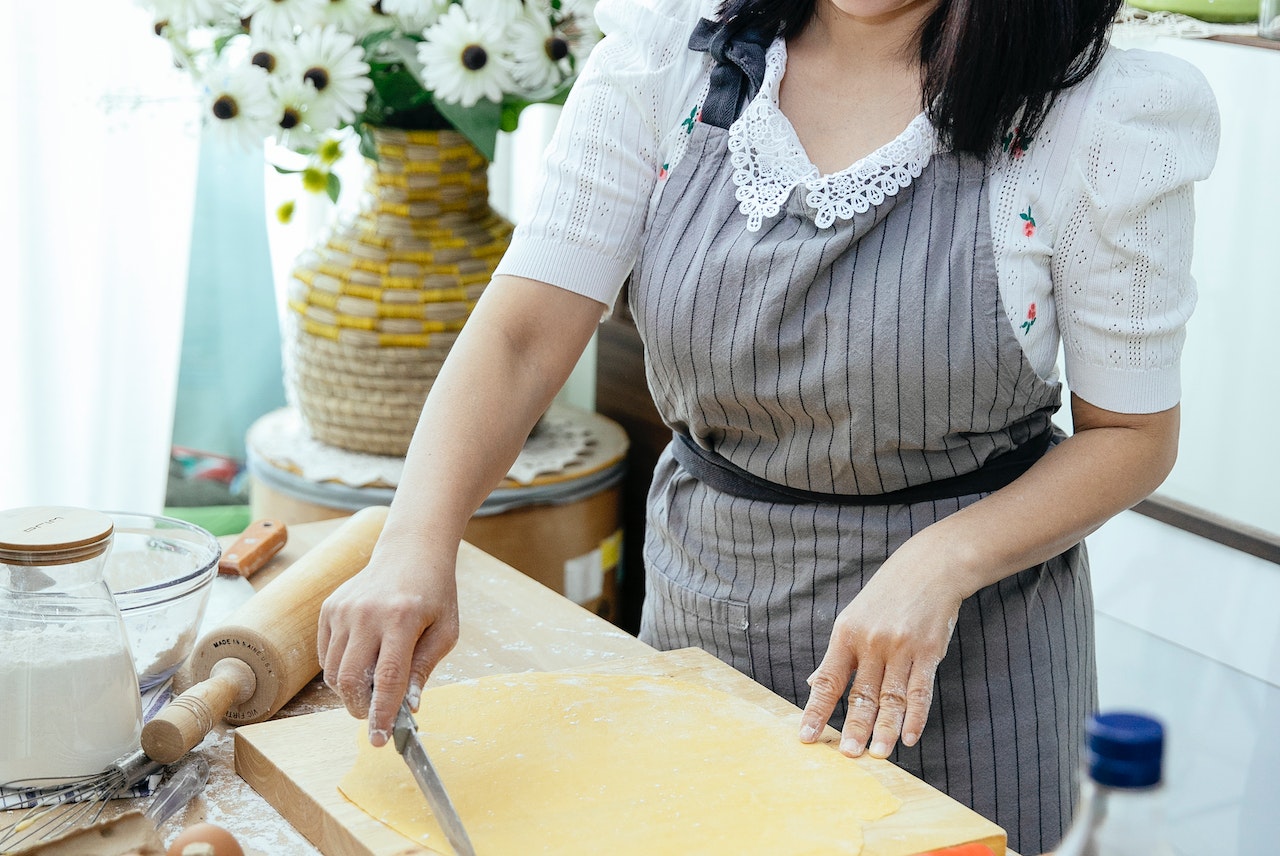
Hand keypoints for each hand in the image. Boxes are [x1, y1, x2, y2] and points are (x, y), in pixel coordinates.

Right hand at [317, 536, 459, 746]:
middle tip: (375, 715)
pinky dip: (340, 671)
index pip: (388, 678)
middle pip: (351, 679)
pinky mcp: (329, 609)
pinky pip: (326, 656)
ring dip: (350, 692)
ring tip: (372, 687)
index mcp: (402, 618)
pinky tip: (361, 662)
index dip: (383, 714)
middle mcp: (367, 613)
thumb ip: (424, 668)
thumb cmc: (434, 593)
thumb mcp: (445, 631)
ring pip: (333, 672)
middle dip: (361, 708)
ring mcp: (343, 610)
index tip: (380, 740)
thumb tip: (407, 707)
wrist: (411, 552)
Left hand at [797, 536, 965, 758]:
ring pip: (892, 697)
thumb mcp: (853, 618)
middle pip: (862, 693)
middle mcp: (872, 642)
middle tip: (848, 754)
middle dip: (854, 726)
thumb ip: (838, 656)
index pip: (828, 680)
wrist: (930, 568)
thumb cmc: (886, 596)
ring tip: (877, 754)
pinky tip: (910, 737)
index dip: (816, 710)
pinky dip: (916, 716)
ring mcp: (902, 647)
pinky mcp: (929, 651)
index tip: (806, 736)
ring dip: (885, 729)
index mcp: (846, 634)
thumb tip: (812, 684)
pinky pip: (921, 690)